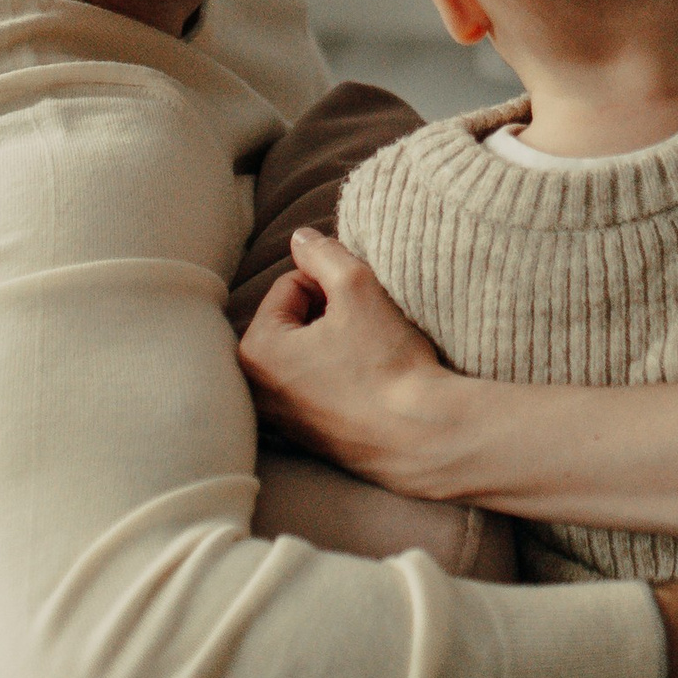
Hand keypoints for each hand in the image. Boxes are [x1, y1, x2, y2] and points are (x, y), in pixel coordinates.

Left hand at [236, 228, 454, 492]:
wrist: (421, 437)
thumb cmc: (386, 364)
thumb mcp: (357, 288)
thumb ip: (324, 254)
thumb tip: (301, 239)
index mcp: (256, 351)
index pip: (291, 286)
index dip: (332, 285)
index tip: (363, 306)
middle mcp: (256, 391)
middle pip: (294, 320)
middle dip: (329, 315)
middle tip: (367, 329)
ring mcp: (280, 420)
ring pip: (307, 352)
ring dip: (335, 343)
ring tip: (369, 356)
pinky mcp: (306, 439)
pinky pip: (317, 386)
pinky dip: (339, 376)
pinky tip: (368, 384)